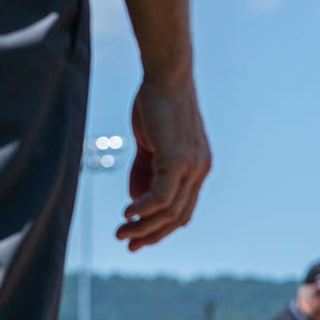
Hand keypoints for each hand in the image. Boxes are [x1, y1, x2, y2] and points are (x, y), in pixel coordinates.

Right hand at [117, 78, 211, 251]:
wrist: (166, 76)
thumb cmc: (156, 106)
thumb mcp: (151, 144)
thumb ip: (146, 171)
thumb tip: (137, 200)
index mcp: (197, 169)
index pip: (183, 210)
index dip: (161, 228)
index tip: (137, 239)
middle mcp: (200, 171)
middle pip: (179, 217)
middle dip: (152, 234)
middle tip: (127, 243)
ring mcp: (192, 166)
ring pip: (169, 210)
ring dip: (143, 225)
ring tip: (120, 231)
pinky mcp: (177, 159)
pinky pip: (162, 195)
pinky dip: (144, 208)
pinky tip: (127, 213)